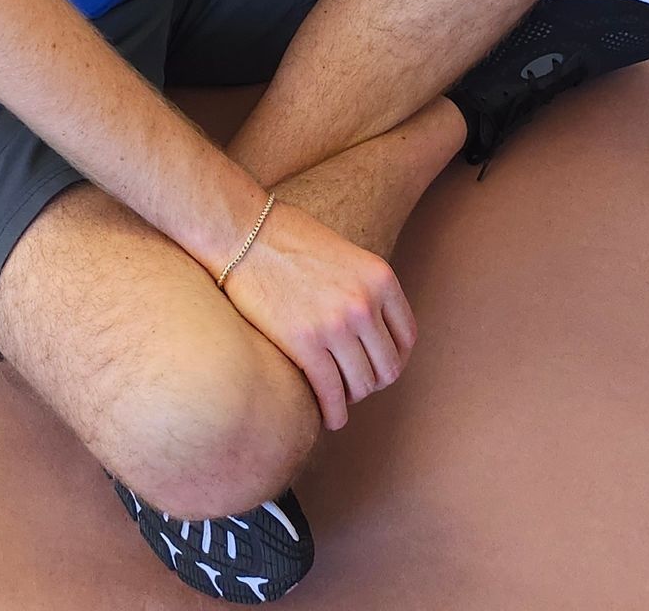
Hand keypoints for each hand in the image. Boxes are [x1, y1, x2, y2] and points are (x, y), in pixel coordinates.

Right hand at [216, 195, 416, 431]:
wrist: (242, 232)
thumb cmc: (287, 238)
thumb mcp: (344, 253)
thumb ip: (363, 287)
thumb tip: (371, 330)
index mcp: (379, 277)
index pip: (406, 337)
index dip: (394, 357)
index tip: (376, 364)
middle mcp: (364, 303)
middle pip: (388, 367)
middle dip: (372, 380)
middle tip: (354, 382)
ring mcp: (336, 324)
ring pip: (362, 385)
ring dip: (352, 396)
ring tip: (338, 396)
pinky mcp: (304, 343)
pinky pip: (331, 393)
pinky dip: (333, 412)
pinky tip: (329, 416)